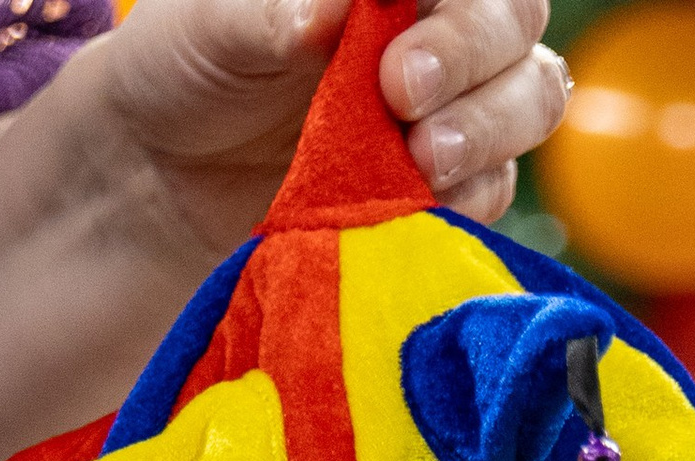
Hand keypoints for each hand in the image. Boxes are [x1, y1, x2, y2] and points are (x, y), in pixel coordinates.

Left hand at [100, 0, 565, 239]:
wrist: (165, 174)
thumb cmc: (187, 66)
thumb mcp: (207, 26)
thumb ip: (270, 11)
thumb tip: (331, 11)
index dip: (457, 10)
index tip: (397, 52)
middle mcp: (436, 21)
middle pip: (517, 23)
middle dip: (474, 61)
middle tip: (402, 98)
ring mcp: (451, 102)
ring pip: (529, 97)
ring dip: (489, 130)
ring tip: (425, 162)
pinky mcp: (443, 185)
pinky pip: (493, 188)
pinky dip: (469, 198)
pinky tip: (424, 207)